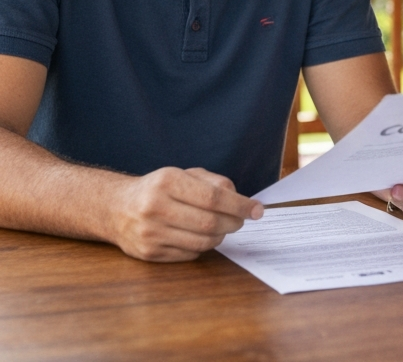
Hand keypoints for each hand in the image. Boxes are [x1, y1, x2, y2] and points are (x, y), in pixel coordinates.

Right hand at [110, 167, 263, 261]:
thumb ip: (214, 183)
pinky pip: (189, 254)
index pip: (213, 197)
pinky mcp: (149, 254)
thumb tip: (242, 200)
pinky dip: (203, 247)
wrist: (117, 208)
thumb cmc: (159, 188)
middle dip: (233, 222)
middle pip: (209, 222)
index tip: (257, 209)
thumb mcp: (184, 174)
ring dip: (221, 236)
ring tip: (223, 227)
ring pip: (201, 242)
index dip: (239, 205)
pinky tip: (202, 236)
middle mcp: (156, 208)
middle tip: (242, 220)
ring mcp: (151, 233)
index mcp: (168, 182)